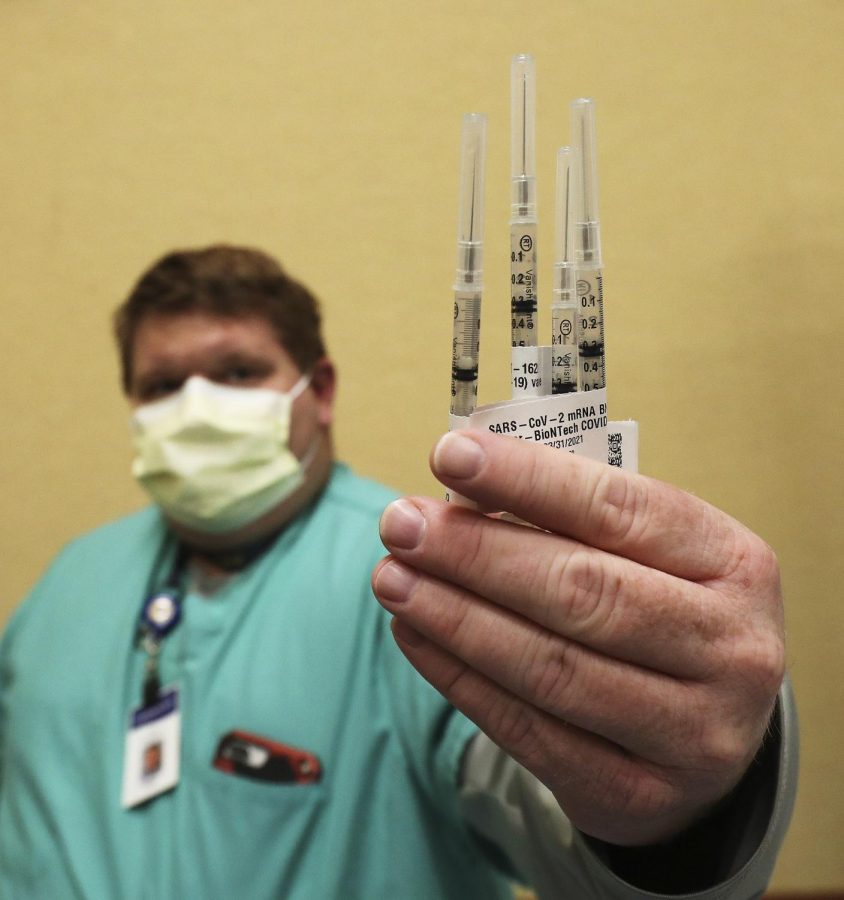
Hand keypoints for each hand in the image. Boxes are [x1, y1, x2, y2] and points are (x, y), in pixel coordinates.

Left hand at [372, 430, 784, 845]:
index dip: (529, 480)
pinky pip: (529, 731)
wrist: (707, 727)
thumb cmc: (661, 609)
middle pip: (582, 592)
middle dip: (476, 552)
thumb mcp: (648, 552)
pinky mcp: (638, 793)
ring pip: (551, 668)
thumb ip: (571, 520)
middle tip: (400, 523)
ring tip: (391, 578)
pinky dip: (459, 678)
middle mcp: (729, 648)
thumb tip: (462, 489)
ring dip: (454, 617)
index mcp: (734, 563)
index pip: (621, 508)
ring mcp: (693, 731)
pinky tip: (413, 635)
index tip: (450, 453)